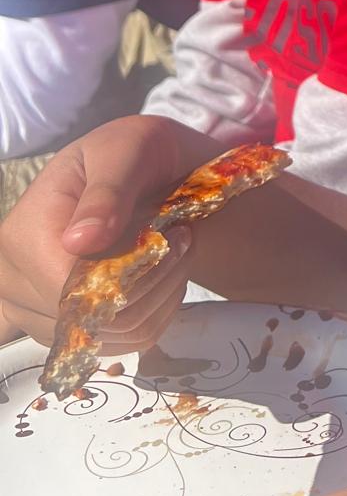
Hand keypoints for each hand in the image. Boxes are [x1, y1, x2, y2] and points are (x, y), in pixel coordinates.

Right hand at [0, 115, 204, 351]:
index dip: (137, 271)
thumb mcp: (125, 152)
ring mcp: (38, 312)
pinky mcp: (68, 329)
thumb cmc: (129, 153)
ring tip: (174, 250)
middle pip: (97, 320)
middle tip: (181, 238)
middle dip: (154, 281)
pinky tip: (164, 273)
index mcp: (22, 236)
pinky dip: (156, 311)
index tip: (175, 234)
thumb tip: (80, 243)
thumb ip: (108, 192)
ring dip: (161, 295)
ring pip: (116, 336)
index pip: (75, 289)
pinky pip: (123, 342)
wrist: (139, 169)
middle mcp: (16, 283)